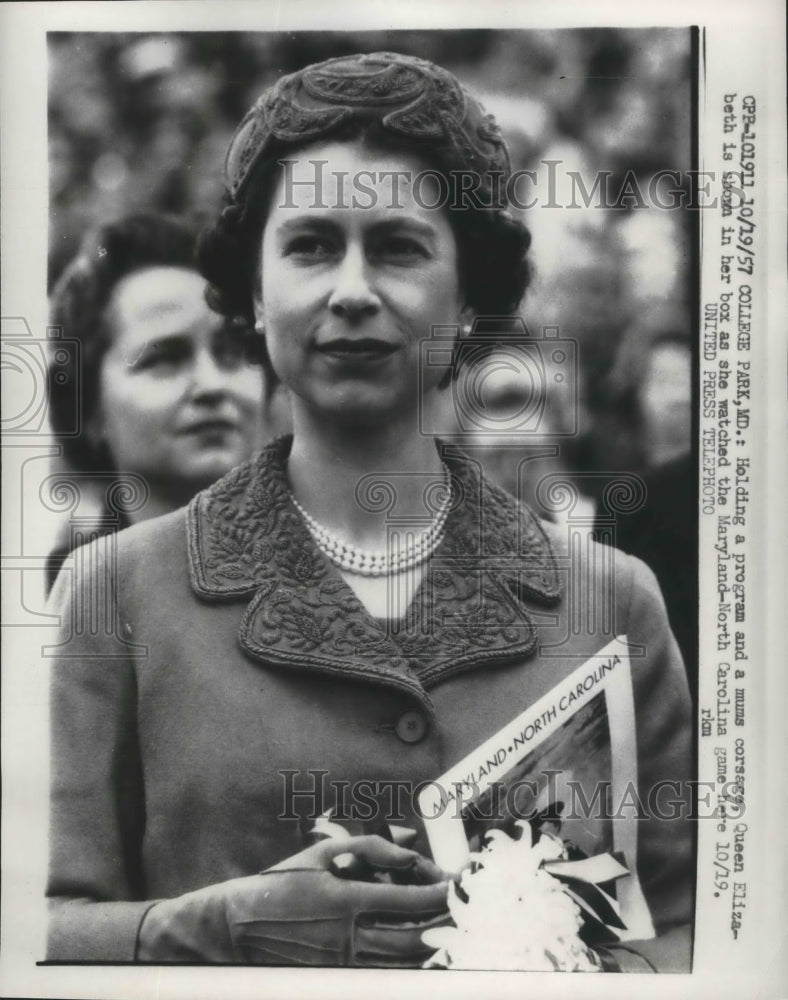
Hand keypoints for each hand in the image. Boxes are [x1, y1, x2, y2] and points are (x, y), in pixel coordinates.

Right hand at [137, 835, 449, 965]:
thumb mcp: (322, 855)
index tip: (458, 885)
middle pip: (414, 939)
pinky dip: (407, 960)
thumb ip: (371, 848)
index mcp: (344, 900)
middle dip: (444, 923)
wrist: (237, 927)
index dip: (439, 895)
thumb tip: (410, 852)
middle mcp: (347, 937)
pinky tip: (418, 944)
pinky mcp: (337, 976)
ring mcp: (343, 963)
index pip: (407, 902)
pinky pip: (384, 972)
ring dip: (431, 944)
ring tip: (448, 925)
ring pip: (403, 962)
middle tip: (462, 908)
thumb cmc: (280, 884)